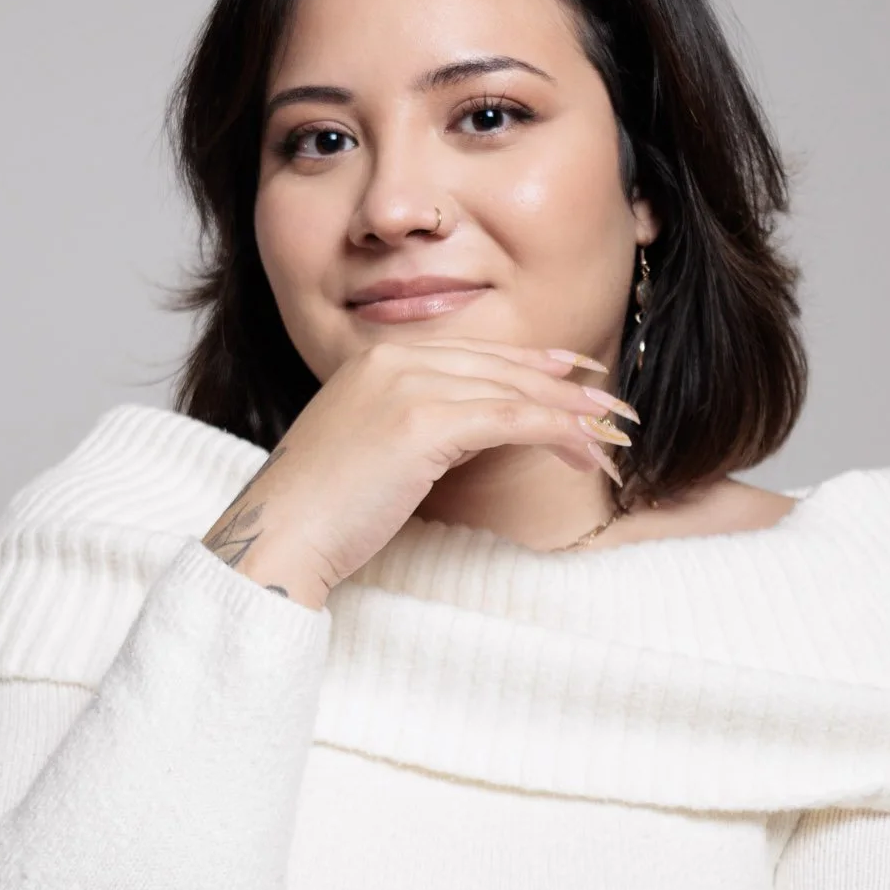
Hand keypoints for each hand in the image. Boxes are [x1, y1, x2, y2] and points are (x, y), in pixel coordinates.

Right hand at [201, 336, 635, 603]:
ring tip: (612, 437)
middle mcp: (392, 360)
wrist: (277, 535)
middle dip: (564, 388)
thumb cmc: (319, 511)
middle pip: (500, 368)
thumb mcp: (370, 449)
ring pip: (512, 392)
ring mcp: (407, 386)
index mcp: (375, 359)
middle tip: (612, 407)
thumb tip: (471, 431)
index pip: (473, 354)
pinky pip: (509, 419)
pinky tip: (583, 452)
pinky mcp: (423, 423)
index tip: (575, 373)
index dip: (532, 364)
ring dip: (571, 415)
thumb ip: (416, 426)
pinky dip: (555, 433)